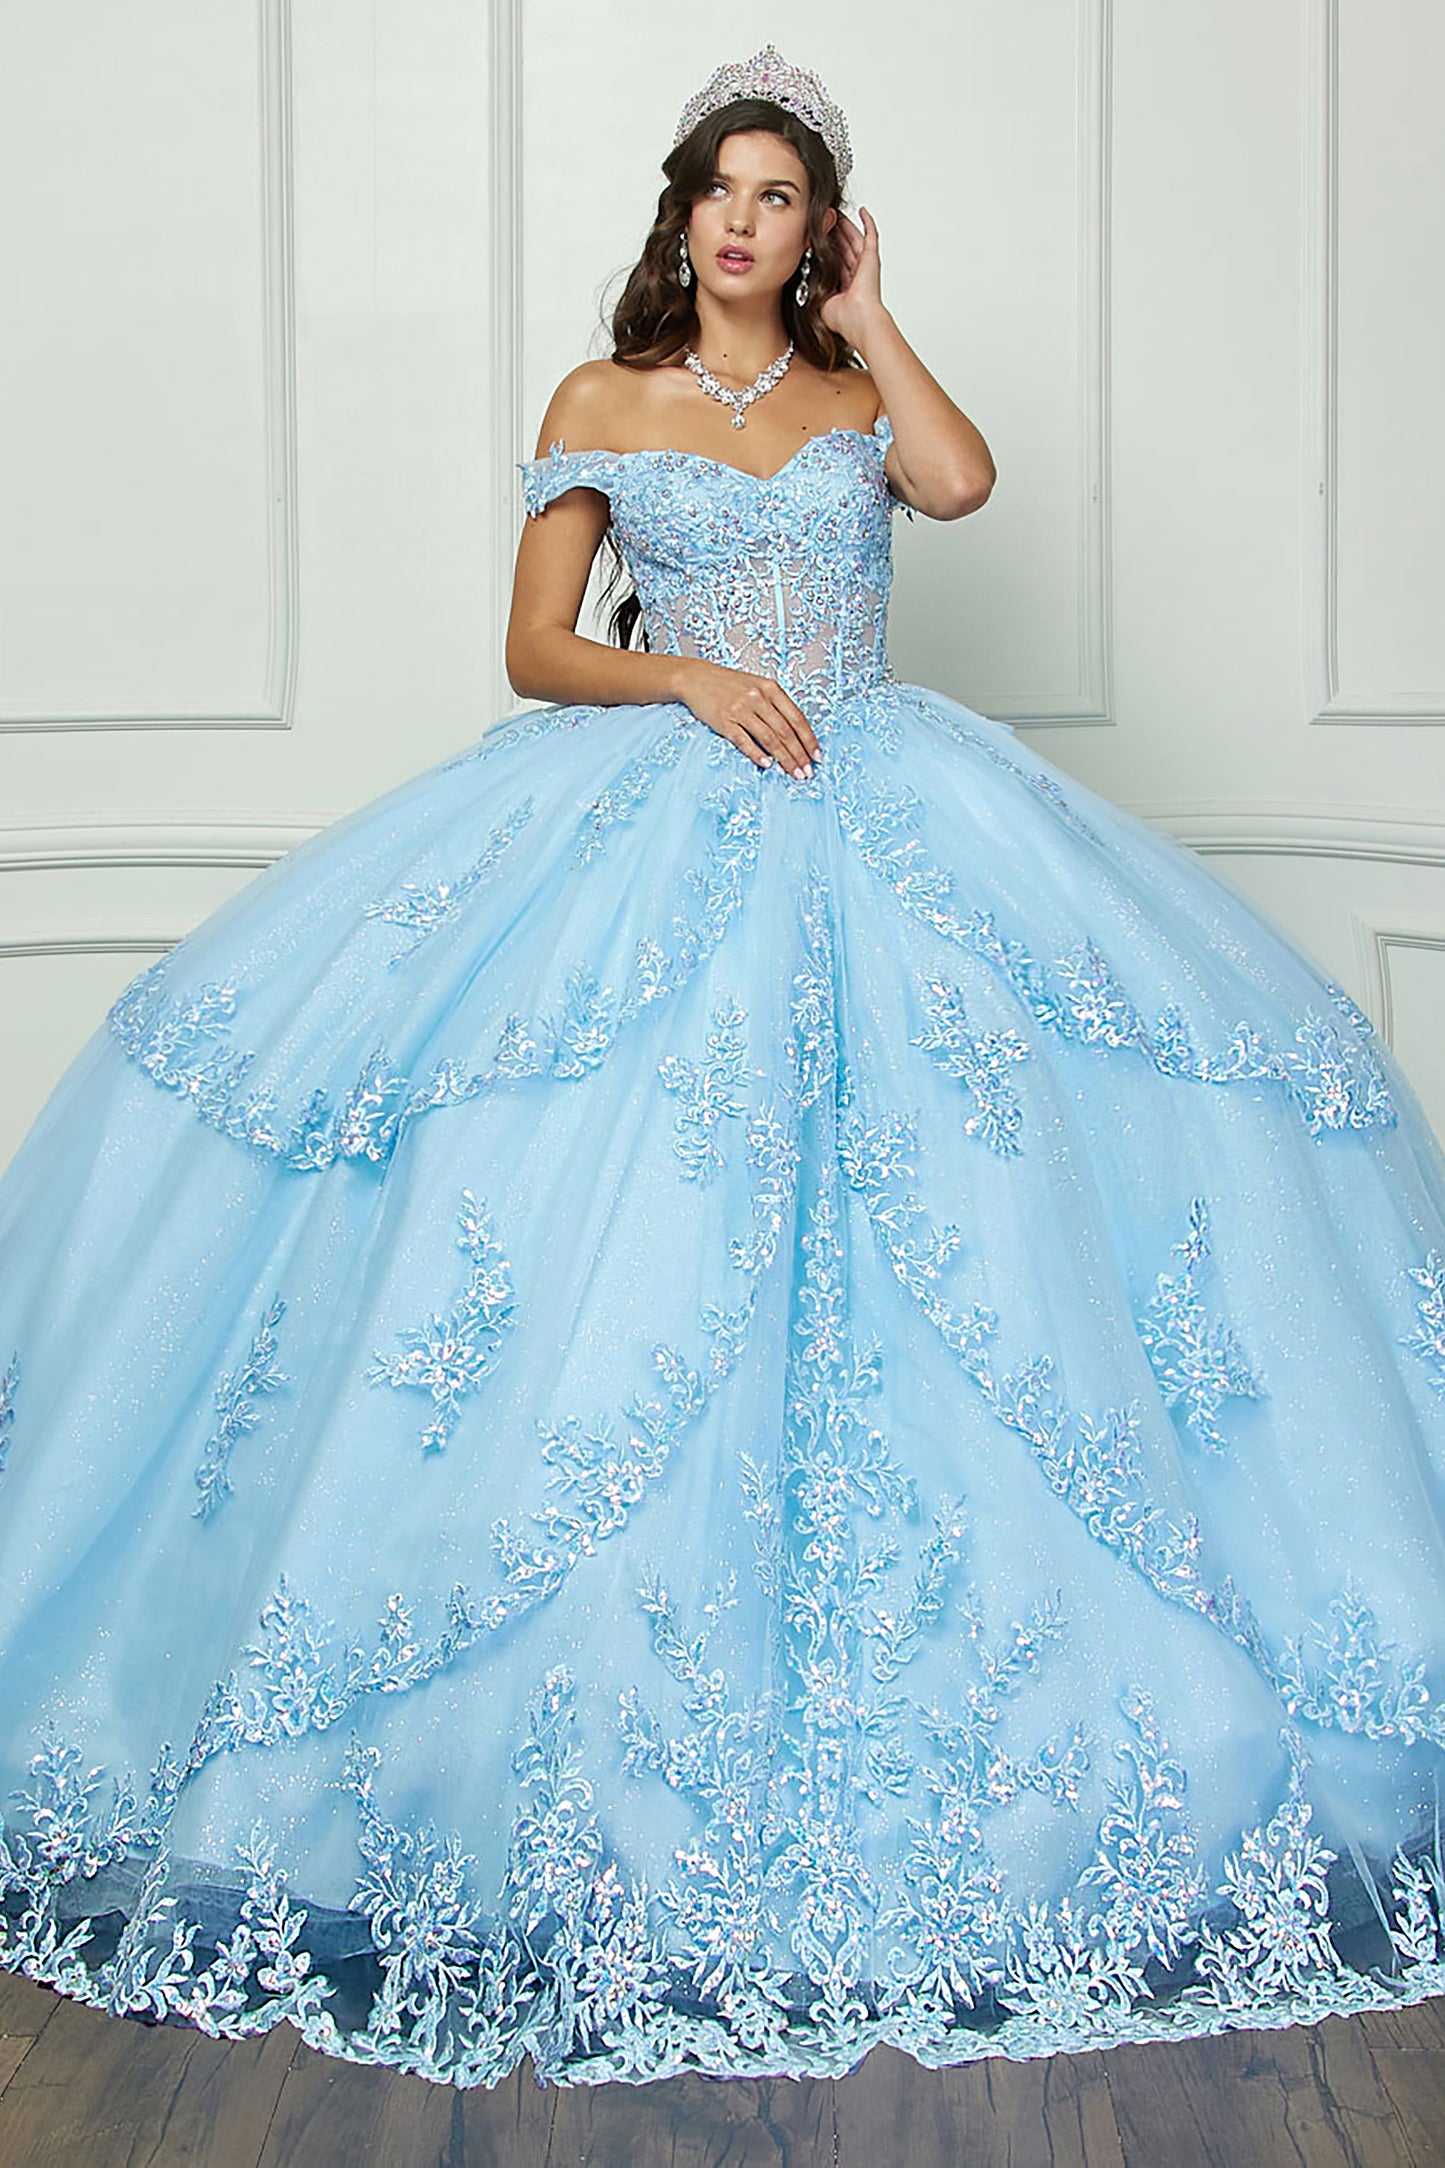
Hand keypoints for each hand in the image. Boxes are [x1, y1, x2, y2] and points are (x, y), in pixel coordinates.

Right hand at [675, 659, 819, 778]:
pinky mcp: (724, 721)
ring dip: (784, 759)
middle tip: (808, 772)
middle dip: (799, 754)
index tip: (816, 756)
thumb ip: (777, 705)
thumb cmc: (731, 685)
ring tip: (794, 773)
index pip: (797, 718)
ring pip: (769, 738)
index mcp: (770, 688)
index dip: (809, 739)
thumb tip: (797, 734)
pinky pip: (744, 741)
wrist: (697, 678)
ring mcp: (740, 710)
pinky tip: (767, 765)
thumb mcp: (758, 686)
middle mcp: (758, 698)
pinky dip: (757, 754)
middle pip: (785, 731)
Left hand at [821, 207, 885, 343]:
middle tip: (823, 216)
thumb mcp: (818, 301)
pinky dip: (867, 222)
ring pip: (852, 237)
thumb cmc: (842, 318)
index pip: (831, 258)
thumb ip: (811, 288)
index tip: (813, 233)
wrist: (858, 321)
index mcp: (843, 283)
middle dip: (832, 230)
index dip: (823, 245)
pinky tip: (861, 211)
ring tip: (835, 210)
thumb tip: (798, 276)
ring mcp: (864, 264)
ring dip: (844, 224)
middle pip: (842, 245)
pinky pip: (871, 236)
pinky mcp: (872, 258)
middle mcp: (854, 272)